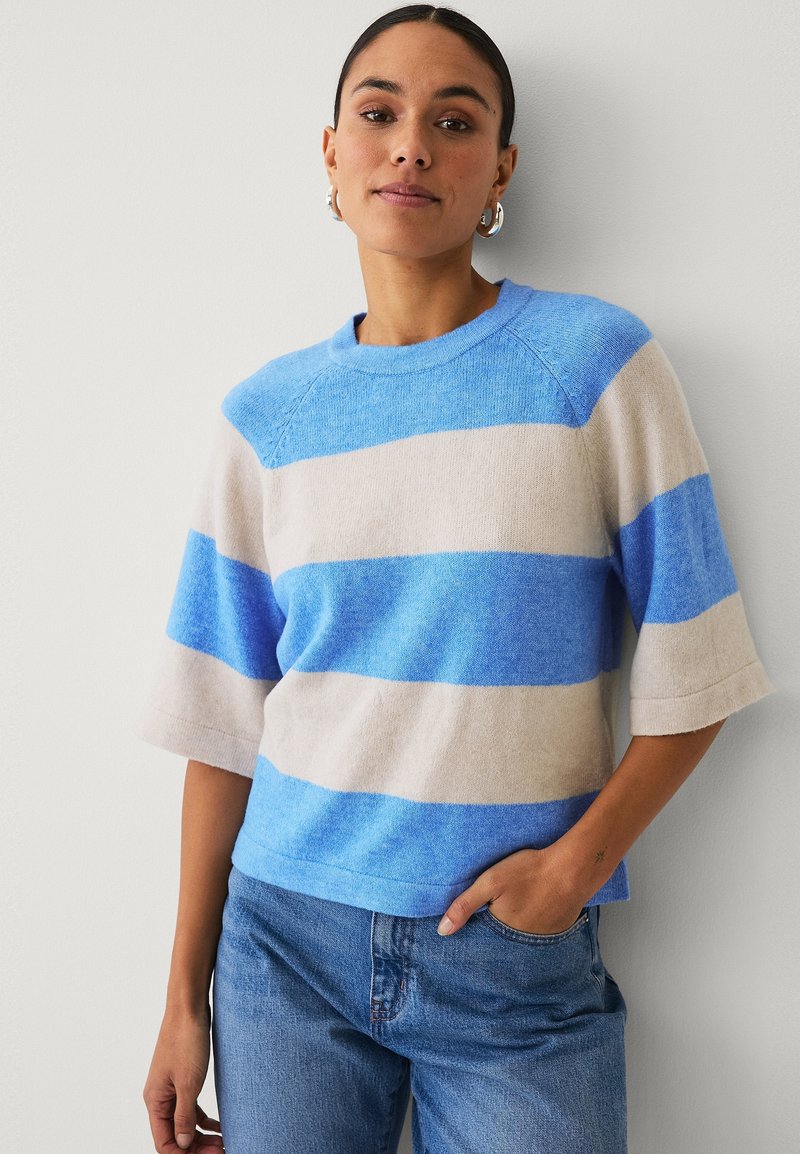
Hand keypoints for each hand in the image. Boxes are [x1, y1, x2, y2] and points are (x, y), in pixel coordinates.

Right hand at [143, 1006, 224, 1151]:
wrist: (189, 1006)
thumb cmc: (186, 1040)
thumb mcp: (189, 1083)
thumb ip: (184, 1116)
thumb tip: (181, 1144)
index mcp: (155, 1101)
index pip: (164, 1143)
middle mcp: (160, 1098)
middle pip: (175, 1136)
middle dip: (196, 1148)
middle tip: (222, 1151)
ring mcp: (171, 1088)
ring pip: (184, 1123)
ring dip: (201, 1136)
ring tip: (224, 1142)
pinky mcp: (183, 1079)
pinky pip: (191, 1108)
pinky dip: (204, 1120)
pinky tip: (219, 1126)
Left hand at [436, 846, 584, 935]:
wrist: (573, 868)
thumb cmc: (530, 872)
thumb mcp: (490, 882)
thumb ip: (464, 906)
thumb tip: (442, 931)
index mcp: (502, 933)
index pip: (482, 942)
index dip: (475, 932)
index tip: (472, 924)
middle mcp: (522, 943)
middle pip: (501, 941)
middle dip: (495, 932)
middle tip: (498, 911)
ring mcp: (542, 939)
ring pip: (520, 937)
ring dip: (515, 929)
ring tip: (516, 909)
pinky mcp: (557, 930)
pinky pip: (538, 933)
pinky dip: (533, 924)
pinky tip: (534, 907)